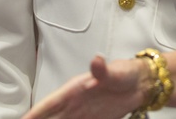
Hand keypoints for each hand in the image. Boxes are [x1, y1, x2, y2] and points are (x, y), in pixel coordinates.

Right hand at [22, 55, 145, 118]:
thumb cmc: (124, 75)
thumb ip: (103, 70)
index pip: (50, 103)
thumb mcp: (115, 72)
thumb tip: (96, 61)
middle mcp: (74, 104)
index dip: (36, 112)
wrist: (140, 85)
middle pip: (51, 117)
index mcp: (75, 90)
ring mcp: (82, 114)